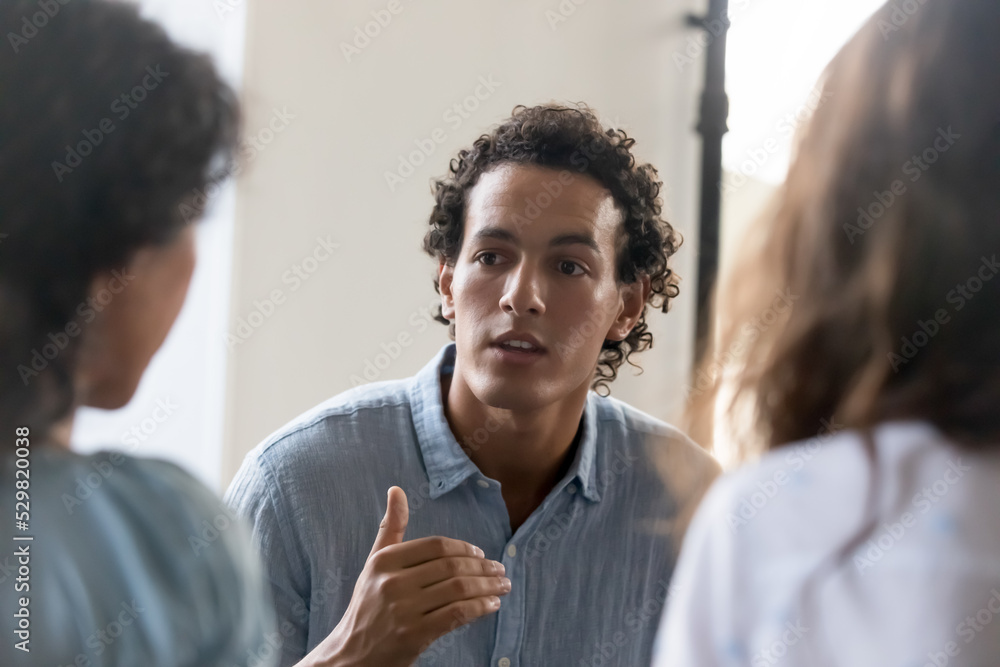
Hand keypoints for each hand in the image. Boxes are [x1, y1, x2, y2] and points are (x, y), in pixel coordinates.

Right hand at [298, 486, 510, 666]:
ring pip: (459, 589)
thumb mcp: (373, 564)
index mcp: (384, 561)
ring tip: (503, 586)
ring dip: (488, 586)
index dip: (464, 548)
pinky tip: (492, 605)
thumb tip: (396, 490)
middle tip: (500, 570)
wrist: (350, 655)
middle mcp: (392, 583)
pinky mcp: (414, 635)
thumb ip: (390, 529)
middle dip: (483, 567)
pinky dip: (480, 607)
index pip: (435, 545)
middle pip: (451, 566)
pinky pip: (457, 614)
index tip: (481, 553)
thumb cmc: (368, 606)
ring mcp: (403, 610)